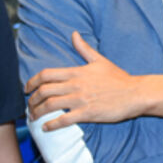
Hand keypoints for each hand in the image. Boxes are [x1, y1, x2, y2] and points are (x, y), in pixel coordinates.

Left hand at [25, 32, 162, 126]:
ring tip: (34, 117)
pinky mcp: (87, 113)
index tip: (27, 88)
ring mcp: (80, 100)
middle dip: (32, 99)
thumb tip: (74, 34)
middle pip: (44, 91)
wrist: (135, 93)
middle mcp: (75, 85)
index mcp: (76, 72)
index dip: (32, 81)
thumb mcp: (100, 60)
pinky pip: (64, 120)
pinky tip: (46, 127)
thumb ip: (84, 48)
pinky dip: (51, 124)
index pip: (46, 74)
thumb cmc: (119, 78)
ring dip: (37, 112)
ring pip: (50, 105)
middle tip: (29, 106)